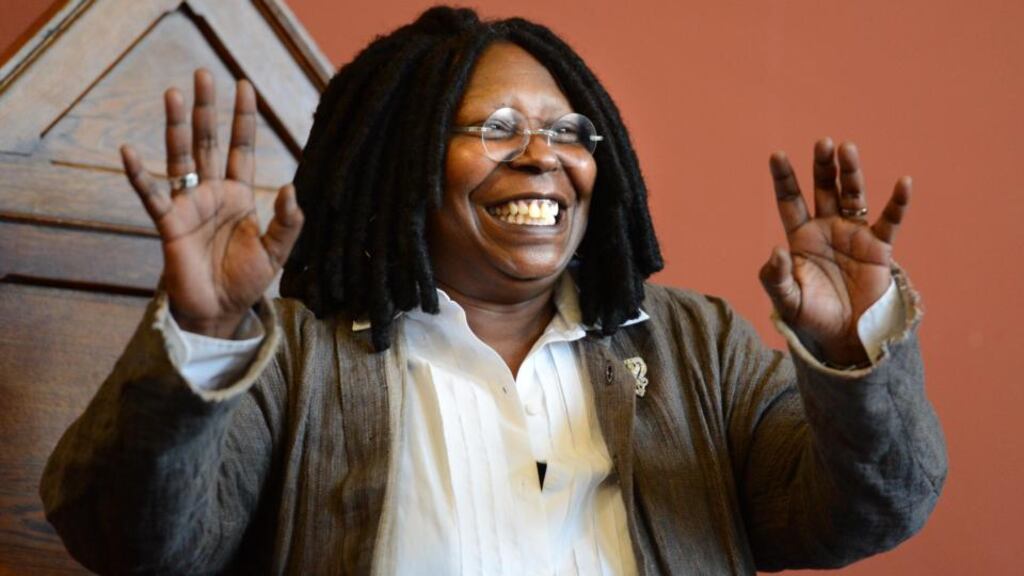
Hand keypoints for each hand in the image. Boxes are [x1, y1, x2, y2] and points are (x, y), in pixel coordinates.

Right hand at [120, 69, 303, 337]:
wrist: (219, 311)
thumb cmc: (246, 281)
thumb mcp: (277, 252)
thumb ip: (288, 222)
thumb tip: (292, 188)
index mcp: (239, 195)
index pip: (241, 148)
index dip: (243, 119)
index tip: (245, 86)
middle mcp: (212, 193)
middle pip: (207, 142)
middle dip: (206, 109)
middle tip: (203, 73)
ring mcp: (188, 205)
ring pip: (180, 158)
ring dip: (176, 127)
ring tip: (173, 94)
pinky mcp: (169, 224)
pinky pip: (151, 195)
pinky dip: (139, 175)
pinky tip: (128, 151)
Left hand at [759, 139, 909, 365]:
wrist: (846, 336)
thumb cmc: (812, 316)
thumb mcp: (786, 299)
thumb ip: (775, 277)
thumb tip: (775, 251)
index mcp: (801, 237)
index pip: (790, 200)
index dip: (784, 178)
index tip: (777, 155)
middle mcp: (827, 228)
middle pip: (824, 188)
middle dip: (822, 166)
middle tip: (823, 142)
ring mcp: (854, 234)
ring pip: (854, 195)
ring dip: (852, 173)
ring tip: (848, 149)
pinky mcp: (879, 247)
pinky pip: (890, 220)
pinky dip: (898, 202)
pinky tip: (904, 182)